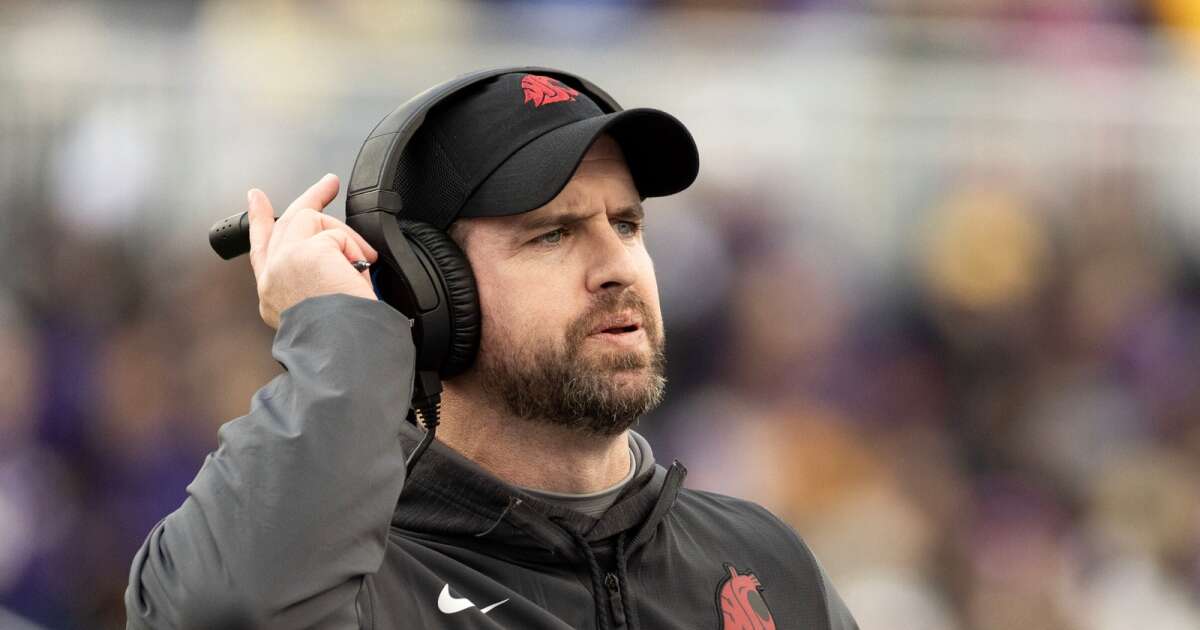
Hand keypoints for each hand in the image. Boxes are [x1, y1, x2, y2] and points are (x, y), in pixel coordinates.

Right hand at [246, 174, 378, 328]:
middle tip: (328, 183)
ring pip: (314, 220)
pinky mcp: (306, 252)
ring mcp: (285, 262)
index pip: (262, 250)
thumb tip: (346, 258)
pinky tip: (356, 273)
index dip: (260, 220)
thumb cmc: (342, 340)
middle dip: (310, 198)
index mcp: (274, 296)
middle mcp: (272, 279)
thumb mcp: (323, 308)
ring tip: (362, 261)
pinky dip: (355, 252)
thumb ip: (320, 279)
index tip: (257, 198)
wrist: (341, 352)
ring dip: (345, 236)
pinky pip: (338, 235)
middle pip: (287, 223)